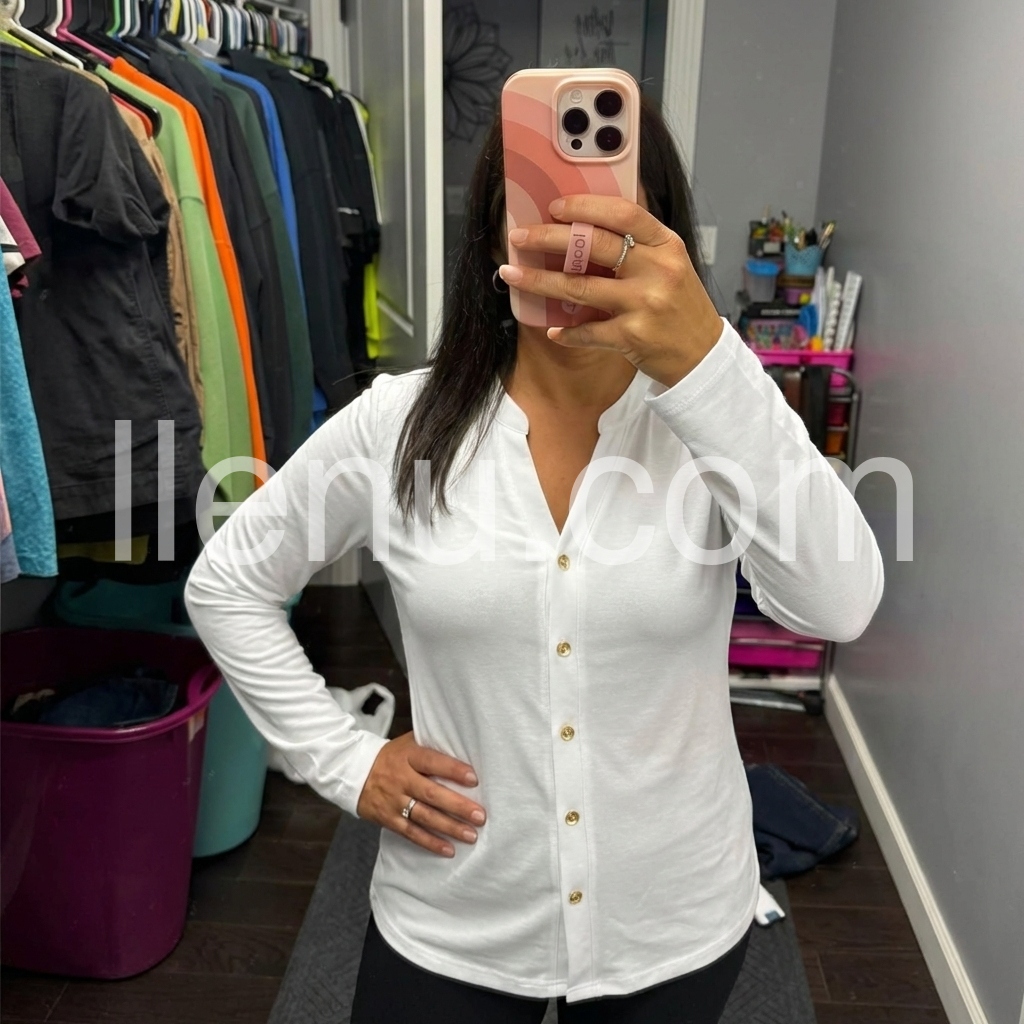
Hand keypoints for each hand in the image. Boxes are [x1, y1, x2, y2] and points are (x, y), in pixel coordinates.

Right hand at [356, 732, 485, 856]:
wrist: (352, 771)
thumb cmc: (391, 756)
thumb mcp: (408, 743)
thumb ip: (431, 745)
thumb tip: (463, 746)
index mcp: (408, 756)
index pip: (432, 761)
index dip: (453, 770)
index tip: (473, 779)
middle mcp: (401, 778)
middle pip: (431, 793)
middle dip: (457, 806)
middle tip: (480, 815)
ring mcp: (394, 801)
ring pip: (424, 816)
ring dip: (449, 827)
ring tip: (471, 835)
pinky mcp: (388, 819)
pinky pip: (411, 833)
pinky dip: (430, 842)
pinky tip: (448, 850)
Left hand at [499, 195, 723, 388]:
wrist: (702, 356)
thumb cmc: (680, 308)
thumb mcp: (670, 266)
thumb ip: (638, 247)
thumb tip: (584, 228)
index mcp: (666, 246)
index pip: (623, 214)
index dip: (586, 206)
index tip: (555, 206)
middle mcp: (657, 270)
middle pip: (593, 245)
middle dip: (548, 238)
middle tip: (519, 238)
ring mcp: (644, 304)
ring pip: (579, 287)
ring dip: (539, 281)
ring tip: (511, 274)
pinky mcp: (632, 336)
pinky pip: (587, 330)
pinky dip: (566, 332)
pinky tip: (551, 329)